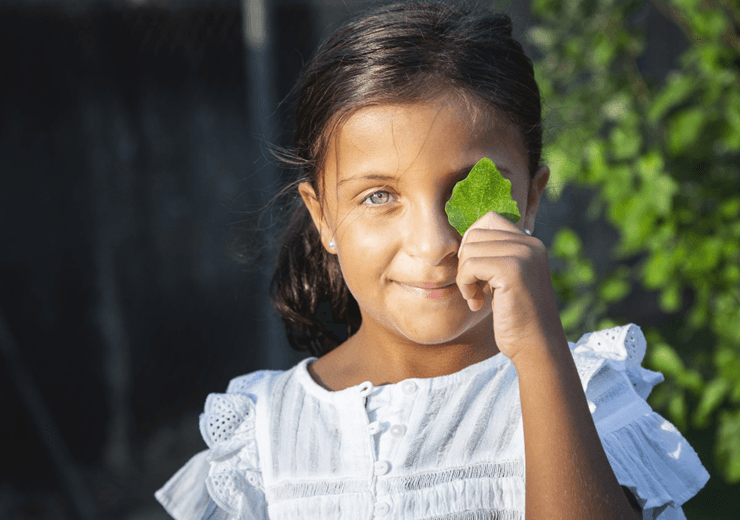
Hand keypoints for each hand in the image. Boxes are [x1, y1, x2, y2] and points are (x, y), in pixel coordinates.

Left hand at [456, 211, 565, 360]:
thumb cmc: (515, 317)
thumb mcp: (505, 279)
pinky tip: (476, 303)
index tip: (475, 273)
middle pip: (475, 233)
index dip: (472, 245)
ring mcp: (523, 255)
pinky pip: (469, 266)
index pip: (488, 220)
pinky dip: (465, 285)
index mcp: (530, 243)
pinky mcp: (512, 270)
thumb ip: (493, 256)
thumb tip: (464, 238)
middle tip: (474, 288)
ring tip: (476, 297)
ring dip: (464, 276)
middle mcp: (530, 244)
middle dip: (466, 262)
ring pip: (469, 249)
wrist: (536, 346)